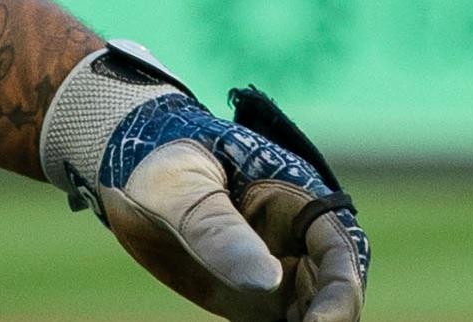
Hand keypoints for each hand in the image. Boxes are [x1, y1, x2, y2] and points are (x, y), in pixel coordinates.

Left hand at [45, 50, 365, 321]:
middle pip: (334, 290)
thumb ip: (222, 233)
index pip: (339, 252)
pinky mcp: (254, 295)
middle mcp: (297, 238)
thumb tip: (267, 283)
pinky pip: (283, 321)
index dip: (339, 294)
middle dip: (329, 320)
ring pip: (312, 310)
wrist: (132, 171)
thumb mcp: (184, 191)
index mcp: (297, 199)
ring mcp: (278, 268)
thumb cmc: (163, 165)